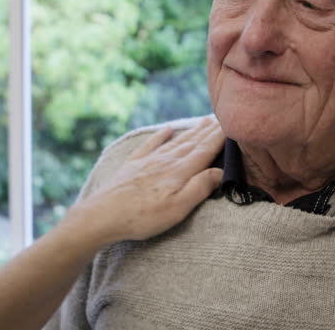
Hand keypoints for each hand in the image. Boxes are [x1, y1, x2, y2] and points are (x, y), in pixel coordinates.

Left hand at [67, 116, 224, 245]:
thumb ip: (200, 188)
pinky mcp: (134, 165)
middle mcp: (166, 161)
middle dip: (208, 130)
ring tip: (203, 121)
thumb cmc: (142, 216)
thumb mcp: (177, 209)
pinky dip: (161, 135)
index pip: (205, 150)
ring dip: (191, 131)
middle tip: (222, 117)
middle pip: (192, 142)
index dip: (219, 137)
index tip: (232, 123)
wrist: (103, 214)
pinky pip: (151, 144)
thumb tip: (221, 171)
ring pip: (176, 141)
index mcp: (179, 171)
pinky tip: (168, 128)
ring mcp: (148, 161)